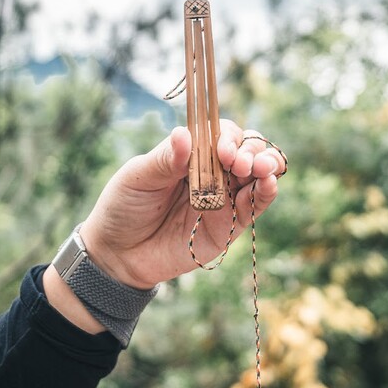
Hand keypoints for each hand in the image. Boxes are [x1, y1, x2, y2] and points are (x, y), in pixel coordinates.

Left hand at [76, 120, 284, 288]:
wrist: (118, 254)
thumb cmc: (123, 207)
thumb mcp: (138, 178)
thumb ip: (165, 159)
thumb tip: (184, 134)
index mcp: (191, 154)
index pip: (220, 133)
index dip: (227, 137)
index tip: (221, 150)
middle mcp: (213, 172)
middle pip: (247, 149)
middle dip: (252, 150)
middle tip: (240, 163)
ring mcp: (225, 197)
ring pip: (259, 174)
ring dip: (266, 166)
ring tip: (262, 169)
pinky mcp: (231, 225)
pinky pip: (256, 205)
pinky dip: (267, 192)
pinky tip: (269, 184)